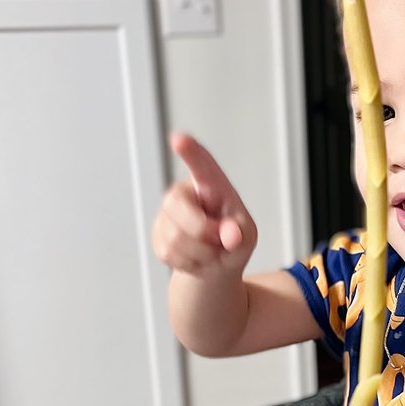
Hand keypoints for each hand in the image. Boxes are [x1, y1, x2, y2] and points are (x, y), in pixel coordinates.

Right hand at [152, 133, 256, 277]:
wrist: (215, 266)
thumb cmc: (232, 241)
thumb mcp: (246, 236)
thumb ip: (241, 233)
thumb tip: (230, 235)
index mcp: (211, 186)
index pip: (201, 165)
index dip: (190, 152)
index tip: (179, 139)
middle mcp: (184, 194)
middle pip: (178, 207)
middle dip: (201, 231)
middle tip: (220, 242)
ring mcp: (167, 214)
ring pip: (175, 237)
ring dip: (199, 253)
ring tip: (211, 251)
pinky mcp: (157, 235)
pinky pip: (168, 253)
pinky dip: (189, 264)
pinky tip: (197, 258)